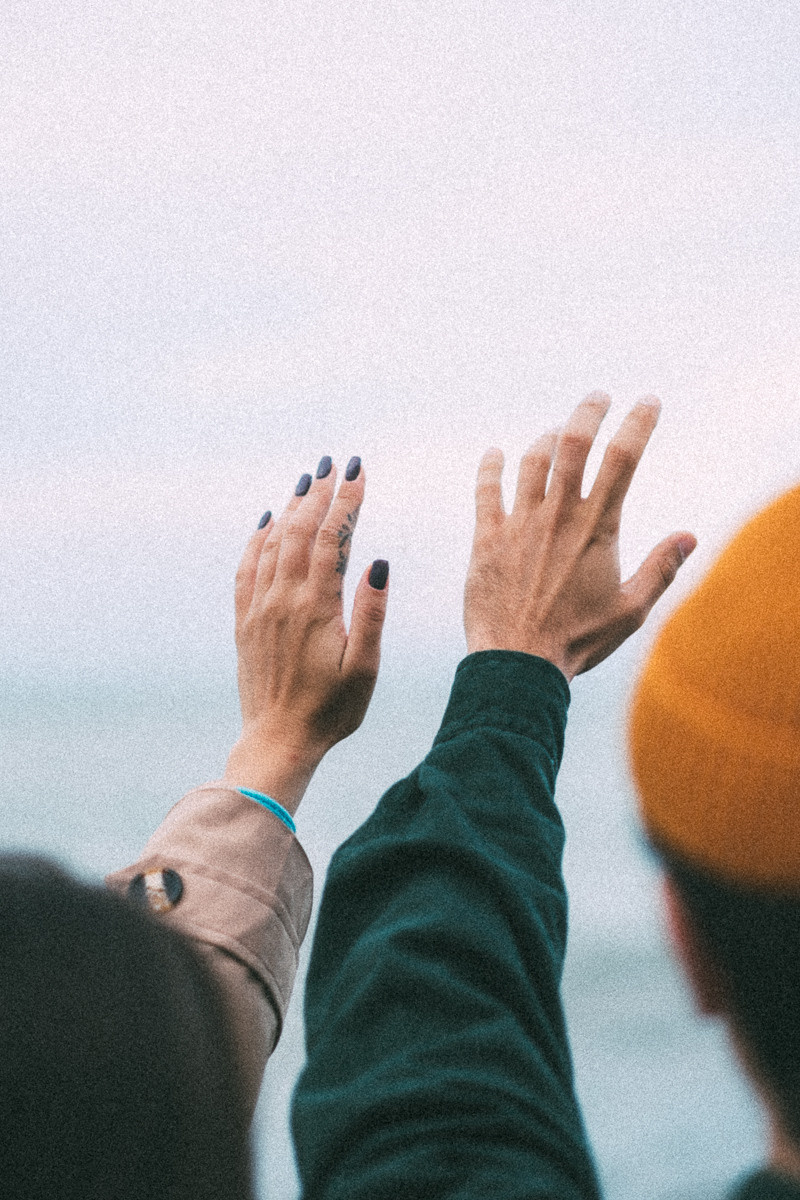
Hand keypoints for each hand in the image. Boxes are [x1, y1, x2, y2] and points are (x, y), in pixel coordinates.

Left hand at [224, 458, 388, 813]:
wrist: (278, 740)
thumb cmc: (331, 710)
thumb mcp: (364, 667)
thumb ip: (371, 613)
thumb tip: (378, 561)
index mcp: (316, 606)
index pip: (332, 538)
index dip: (346, 501)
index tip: (359, 471)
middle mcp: (282, 599)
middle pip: (299, 530)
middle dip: (318, 493)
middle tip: (334, 463)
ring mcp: (259, 608)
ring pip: (273, 543)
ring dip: (291, 508)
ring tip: (307, 481)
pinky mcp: (245, 622)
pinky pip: (247, 568)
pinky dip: (258, 539)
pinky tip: (267, 522)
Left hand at [463, 393, 695, 681]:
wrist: (518, 663)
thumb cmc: (577, 641)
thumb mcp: (630, 610)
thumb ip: (660, 569)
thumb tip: (689, 536)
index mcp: (597, 528)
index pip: (623, 458)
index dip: (638, 423)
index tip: (648, 402)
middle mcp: (558, 516)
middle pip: (573, 443)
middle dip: (588, 411)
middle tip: (598, 398)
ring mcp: (519, 524)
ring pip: (531, 460)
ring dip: (546, 439)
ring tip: (556, 434)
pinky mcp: (486, 539)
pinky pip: (486, 491)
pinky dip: (490, 467)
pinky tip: (494, 453)